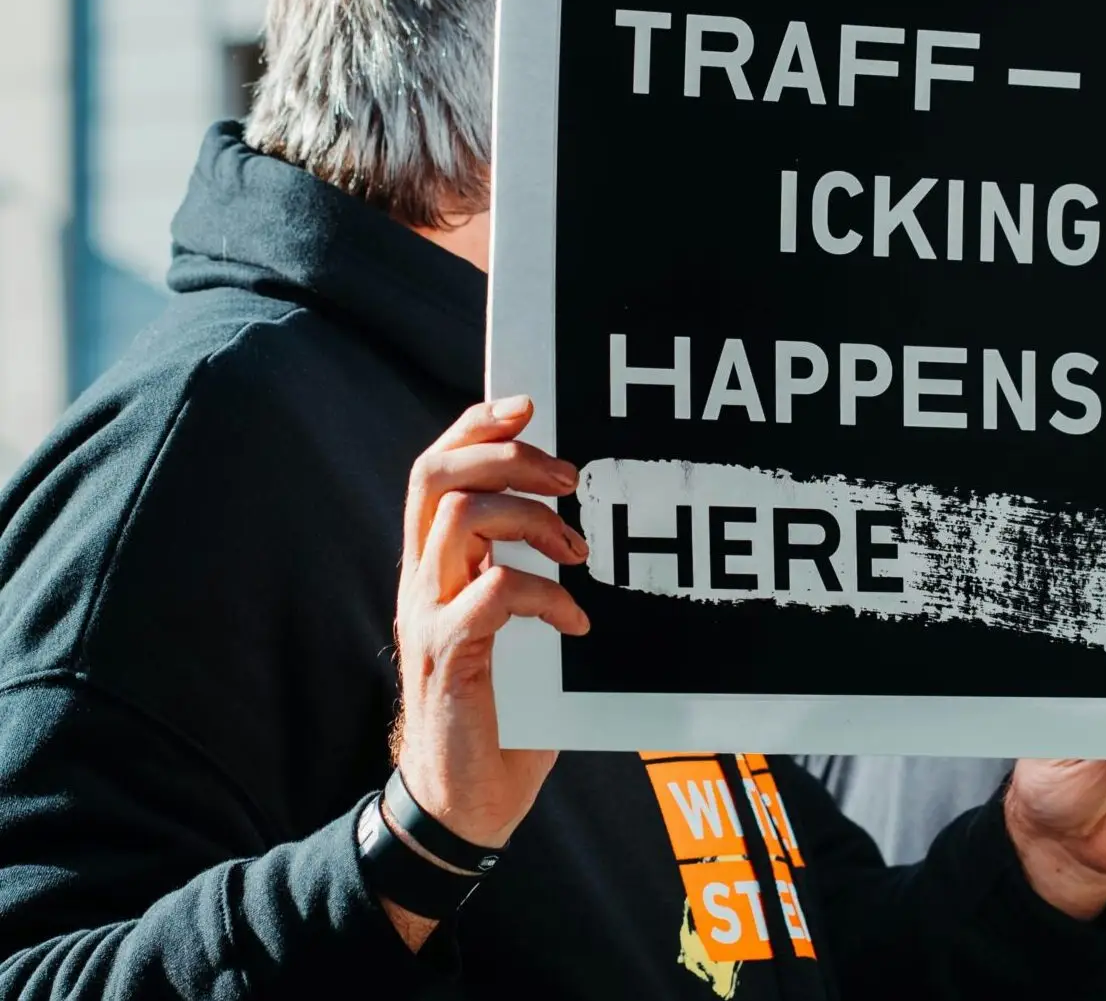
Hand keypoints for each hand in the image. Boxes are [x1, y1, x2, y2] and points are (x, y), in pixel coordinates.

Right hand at [386, 396, 585, 945]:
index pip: (435, 466)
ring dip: (532, 520)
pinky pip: (490, 596)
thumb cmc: (500, 705)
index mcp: (433, 561)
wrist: (460, 802)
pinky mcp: (447, 658)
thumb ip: (520, 564)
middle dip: (506, 455)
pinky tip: (575, 620)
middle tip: (568, 476)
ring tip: (578, 550)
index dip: (476, 425)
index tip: (528, 407)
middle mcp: (420, 578)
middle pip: (437, 475)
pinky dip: (542, 595)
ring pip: (461, 520)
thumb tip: (582, 515)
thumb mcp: (506, 619)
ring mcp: (427, 615)